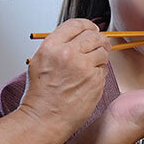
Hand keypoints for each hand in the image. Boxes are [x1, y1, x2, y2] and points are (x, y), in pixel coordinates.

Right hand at [18, 19, 111, 143]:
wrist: (44, 119)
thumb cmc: (40, 95)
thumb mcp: (40, 61)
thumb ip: (58, 46)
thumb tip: (76, 37)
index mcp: (52, 47)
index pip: (76, 24)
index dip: (87, 26)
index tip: (92, 29)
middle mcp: (68, 54)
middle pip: (94, 35)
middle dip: (100, 39)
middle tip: (101, 45)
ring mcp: (84, 68)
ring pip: (103, 51)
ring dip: (101, 57)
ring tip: (91, 66)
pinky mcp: (95, 81)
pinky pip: (104, 70)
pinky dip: (99, 73)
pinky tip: (88, 81)